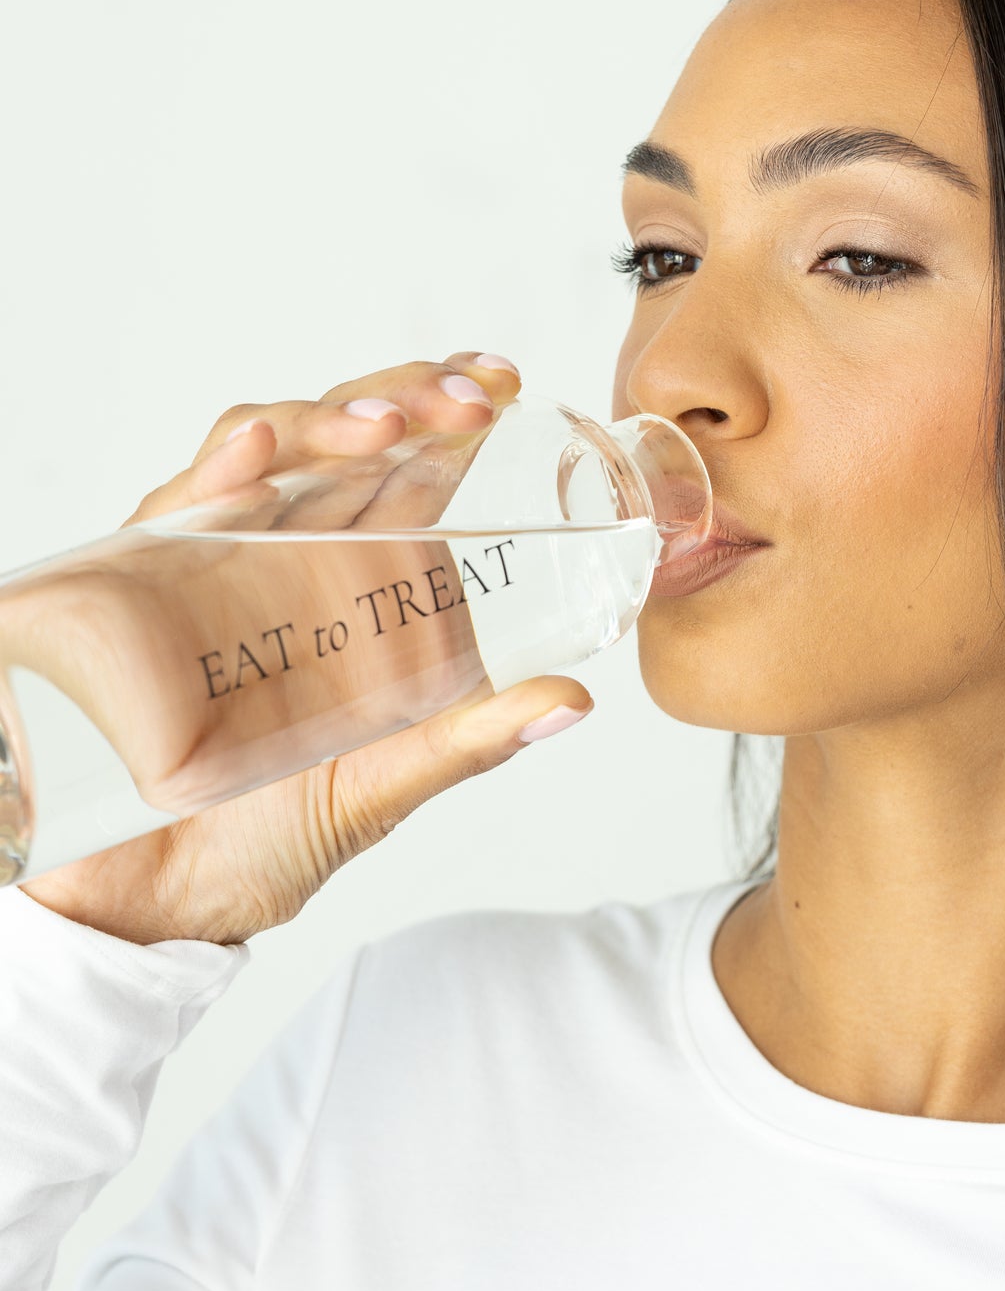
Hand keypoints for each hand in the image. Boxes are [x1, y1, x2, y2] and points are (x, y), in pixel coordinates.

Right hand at [16, 356, 592, 945]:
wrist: (154, 904)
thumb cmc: (268, 834)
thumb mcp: (384, 785)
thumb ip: (471, 740)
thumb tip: (576, 701)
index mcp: (359, 577)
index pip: (409, 464)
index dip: (451, 410)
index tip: (504, 387)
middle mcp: (289, 550)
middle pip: (345, 434)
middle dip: (406, 396)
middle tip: (469, 399)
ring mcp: (215, 557)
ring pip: (268, 446)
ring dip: (327, 420)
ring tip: (385, 427)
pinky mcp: (142, 584)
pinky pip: (176, 506)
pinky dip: (219, 468)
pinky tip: (258, 450)